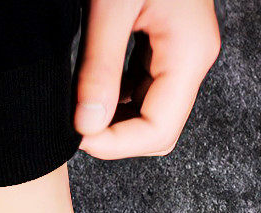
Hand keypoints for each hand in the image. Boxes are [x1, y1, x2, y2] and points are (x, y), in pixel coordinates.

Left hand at [75, 0, 220, 158]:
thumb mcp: (109, 11)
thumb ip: (99, 70)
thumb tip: (87, 126)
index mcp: (188, 53)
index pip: (158, 131)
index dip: (116, 144)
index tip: (78, 136)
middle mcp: (190, 59)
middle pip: (158, 129)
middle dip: (116, 138)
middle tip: (76, 125)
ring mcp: (179, 55)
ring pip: (149, 114)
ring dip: (113, 122)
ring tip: (79, 108)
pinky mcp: (162, 48)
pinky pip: (141, 93)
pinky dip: (114, 102)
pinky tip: (90, 91)